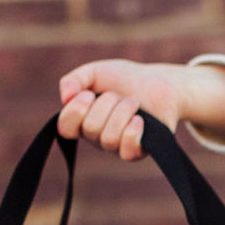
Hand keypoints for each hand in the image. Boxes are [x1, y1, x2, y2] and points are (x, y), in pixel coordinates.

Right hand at [57, 59, 183, 160]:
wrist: (159, 83)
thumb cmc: (125, 79)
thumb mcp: (95, 72)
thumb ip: (74, 80)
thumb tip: (65, 98)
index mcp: (82, 119)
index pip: (65, 128)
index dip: (74, 112)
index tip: (88, 94)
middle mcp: (96, 137)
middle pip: (90, 129)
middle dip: (107, 103)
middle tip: (118, 94)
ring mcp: (116, 146)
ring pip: (109, 139)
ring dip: (123, 112)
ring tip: (134, 102)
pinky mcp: (137, 151)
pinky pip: (126, 152)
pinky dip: (132, 132)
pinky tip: (140, 119)